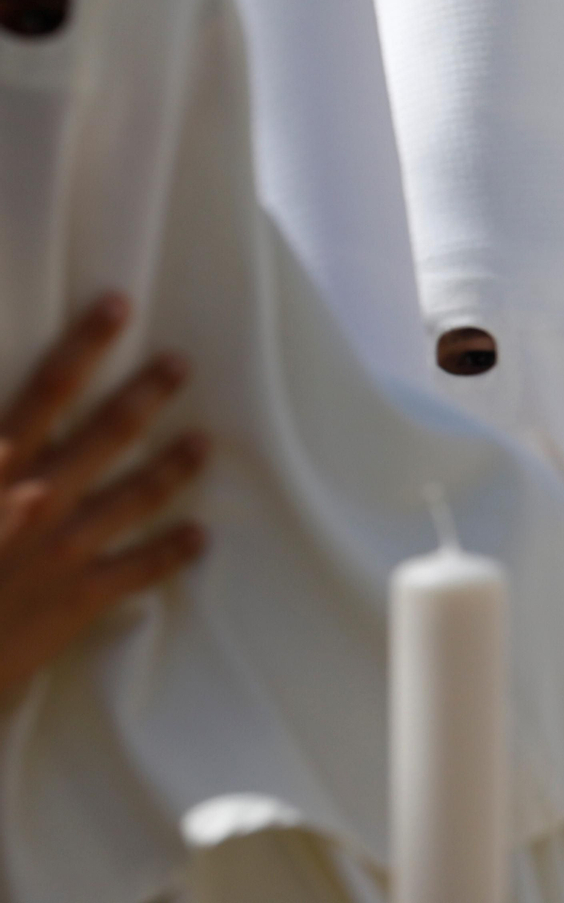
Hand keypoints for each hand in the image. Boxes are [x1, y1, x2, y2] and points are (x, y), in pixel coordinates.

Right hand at [0, 293, 208, 701]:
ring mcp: (65, 548)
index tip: (118, 305)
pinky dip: (172, 553)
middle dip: (147, 394)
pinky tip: (201, 537)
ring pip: (137, 495)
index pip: (46, 390)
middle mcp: (39, 498)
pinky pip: (139, 571)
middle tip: (180, 363)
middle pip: (106, 433)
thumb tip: (4, 434)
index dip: (84, 346)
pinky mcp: (78, 597)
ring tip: (204, 443)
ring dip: (174, 466)